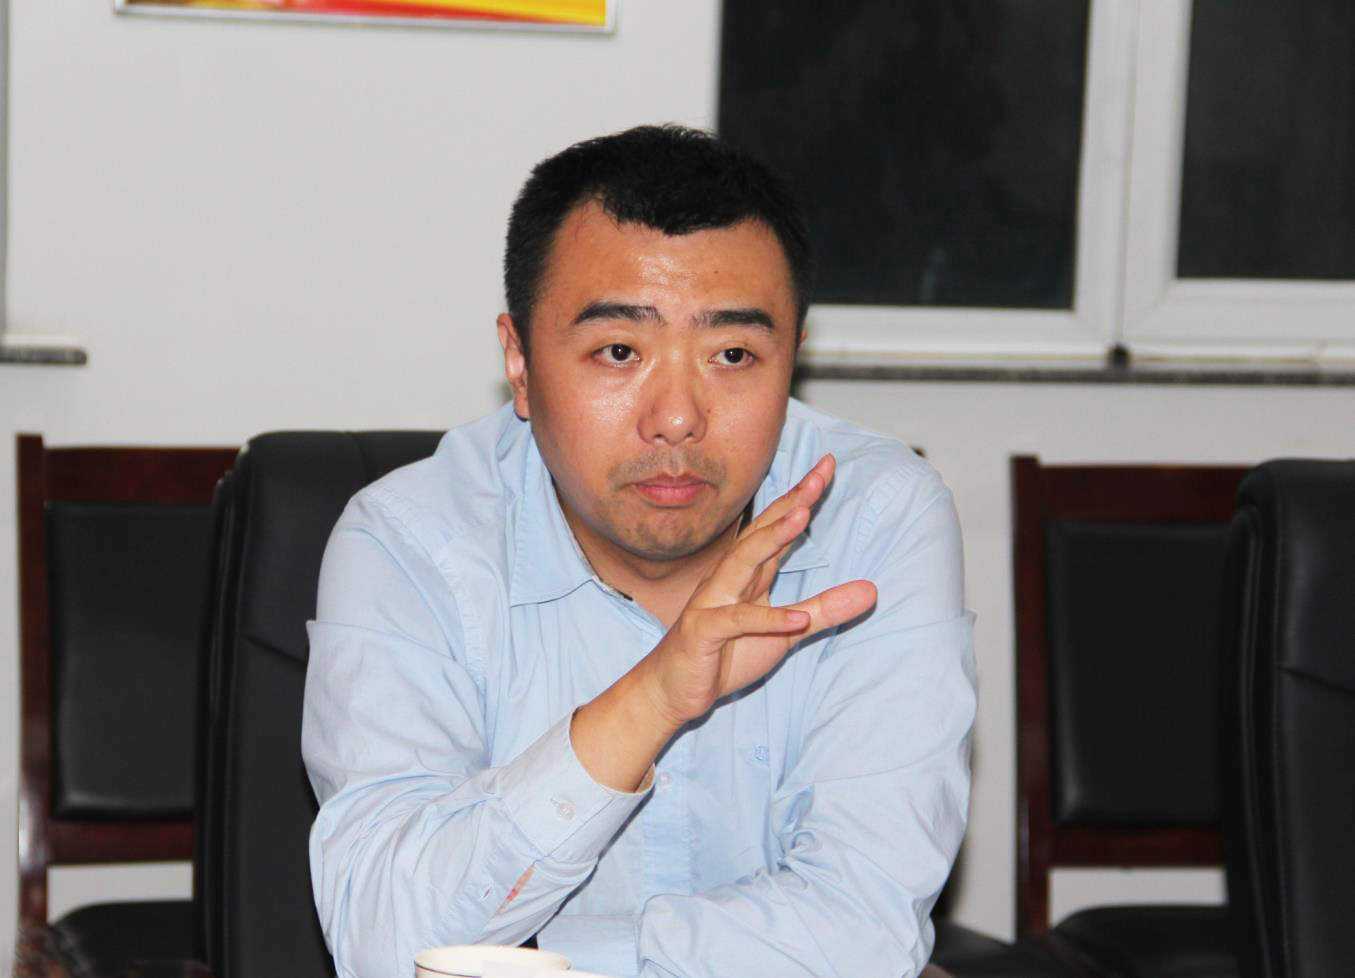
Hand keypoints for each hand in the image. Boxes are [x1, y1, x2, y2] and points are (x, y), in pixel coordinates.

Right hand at [639, 454, 877, 727]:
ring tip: (803, 516)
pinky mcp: (703, 632)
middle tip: (820, 475)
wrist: (672, 690)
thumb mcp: (786, 633)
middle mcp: (728, 578)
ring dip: (772, 538)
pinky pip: (737, 622)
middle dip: (791, 502)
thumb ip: (824, 610)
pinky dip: (768, 619)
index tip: (827, 466)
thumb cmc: (724, 655)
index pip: (777, 528)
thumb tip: (873, 590)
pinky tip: (797, 619)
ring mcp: (712, 602)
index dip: (802, 498)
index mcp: (747, 574)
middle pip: (761, 533)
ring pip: (743, 562)